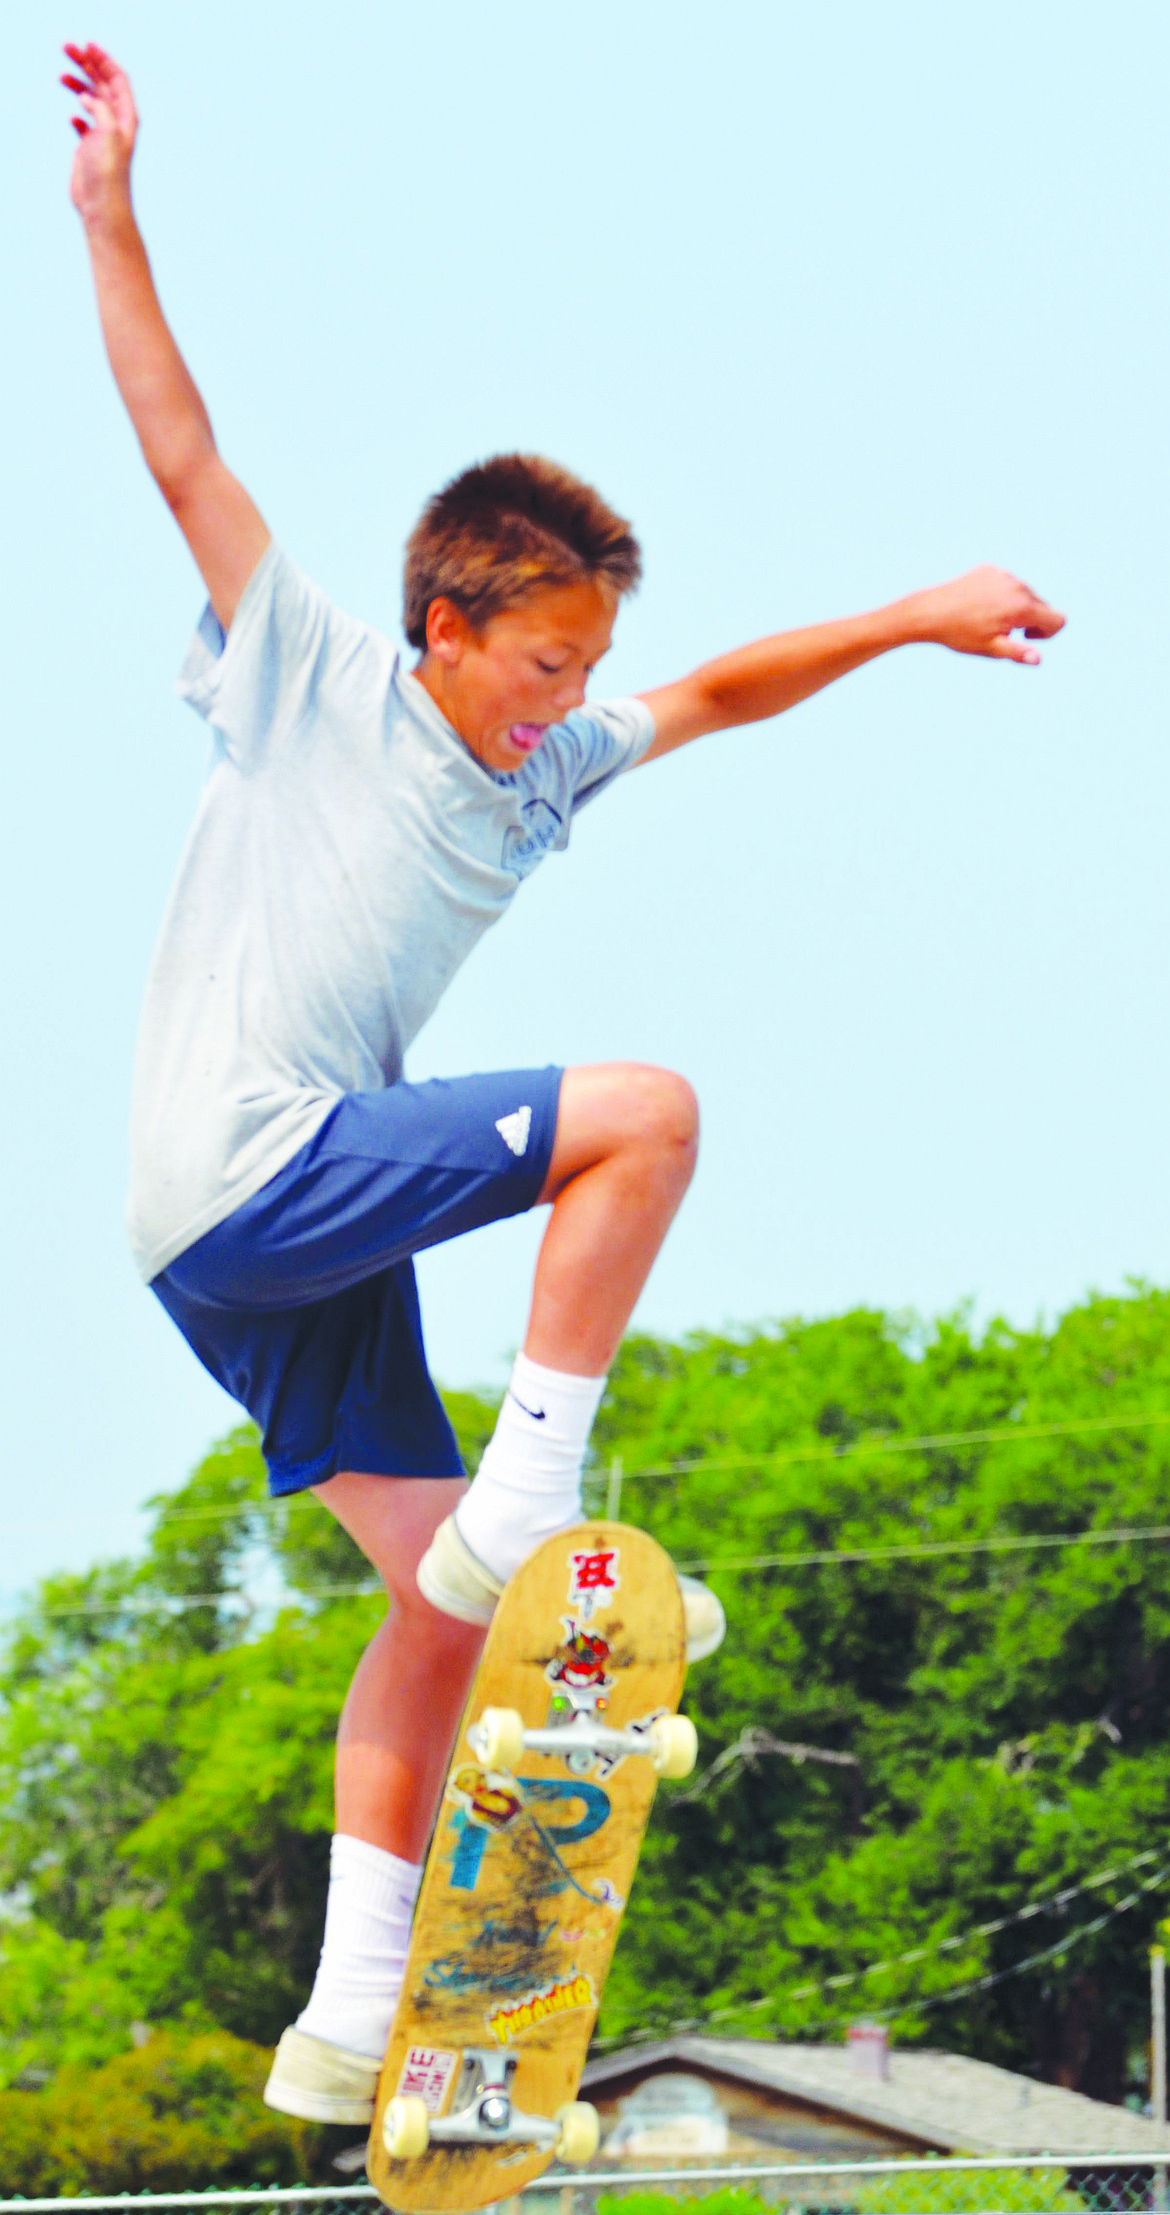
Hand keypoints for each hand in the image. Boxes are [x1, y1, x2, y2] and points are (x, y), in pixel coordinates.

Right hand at [61, 42, 137, 221]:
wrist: (102, 205)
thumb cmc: (108, 173)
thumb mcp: (108, 134)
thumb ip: (100, 109)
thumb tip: (86, 98)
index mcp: (126, 117)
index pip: (118, 79)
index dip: (104, 60)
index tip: (87, 45)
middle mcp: (116, 123)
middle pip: (103, 85)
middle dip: (87, 65)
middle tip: (67, 48)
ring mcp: (103, 136)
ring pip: (91, 102)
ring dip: (78, 86)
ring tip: (61, 76)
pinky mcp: (91, 149)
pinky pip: (85, 126)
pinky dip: (79, 116)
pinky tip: (72, 118)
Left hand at [908, 566, 1064, 665]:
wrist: (929, 612)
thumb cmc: (960, 634)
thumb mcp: (990, 648)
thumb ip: (1018, 653)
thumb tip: (1037, 659)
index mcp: (1022, 607)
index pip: (1059, 619)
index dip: (1047, 634)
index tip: (1024, 638)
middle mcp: (1018, 586)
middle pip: (1044, 606)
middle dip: (1033, 621)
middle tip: (1005, 632)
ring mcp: (1004, 575)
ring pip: (1026, 594)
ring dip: (1017, 608)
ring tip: (991, 619)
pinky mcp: (992, 570)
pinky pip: (1009, 584)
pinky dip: (1003, 596)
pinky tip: (981, 606)